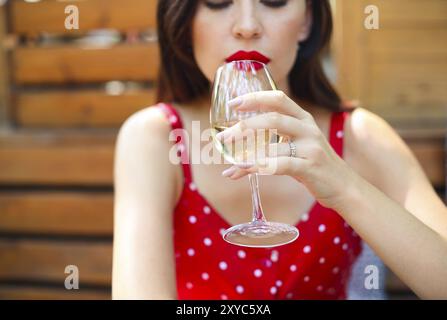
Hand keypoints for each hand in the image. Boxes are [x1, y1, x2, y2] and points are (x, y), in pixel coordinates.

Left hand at [216, 90, 355, 209]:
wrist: (345, 187)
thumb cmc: (316, 166)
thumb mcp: (301, 144)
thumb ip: (278, 138)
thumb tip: (241, 145)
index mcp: (303, 119)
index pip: (278, 99)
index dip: (255, 98)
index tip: (233, 103)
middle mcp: (307, 129)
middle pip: (272, 118)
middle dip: (244, 126)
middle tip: (222, 137)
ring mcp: (310, 147)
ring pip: (272, 145)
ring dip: (245, 154)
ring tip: (228, 163)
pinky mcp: (310, 167)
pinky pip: (279, 165)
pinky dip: (257, 167)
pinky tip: (241, 171)